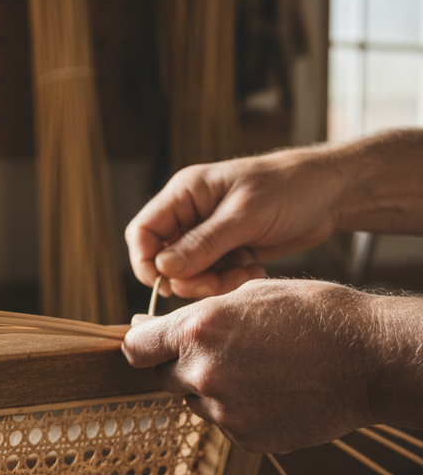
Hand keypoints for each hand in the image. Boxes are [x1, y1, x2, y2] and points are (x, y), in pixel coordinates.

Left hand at [122, 279, 390, 453]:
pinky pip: (224, 423)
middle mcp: (203, 374)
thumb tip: (144, 326)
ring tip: (256, 369)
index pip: (135, 348)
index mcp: (196, 332)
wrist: (370, 359)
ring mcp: (225, 411)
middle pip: (161, 377)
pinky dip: (238, 410)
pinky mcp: (247, 438)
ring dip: (210, 388)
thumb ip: (192, 315)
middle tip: (219, 351)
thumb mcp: (247, 296)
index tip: (148, 344)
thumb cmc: (313, 316)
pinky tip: (272, 391)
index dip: (141, 345)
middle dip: (179, 365)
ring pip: (194, 401)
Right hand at [125, 148, 343, 298]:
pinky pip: (214, 277)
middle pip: (164, 258)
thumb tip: (163, 269)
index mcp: (184, 194)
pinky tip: (256, 271)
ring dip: (213, 282)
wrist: (332, 192)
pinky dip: (231, 282)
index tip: (166, 285)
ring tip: (246, 274)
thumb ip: (203, 243)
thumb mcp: (245, 216)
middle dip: (188, 277)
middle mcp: (190, 215)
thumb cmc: (288, 189)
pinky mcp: (228, 251)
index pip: (142, 232)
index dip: (145, 262)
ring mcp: (208, 234)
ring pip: (189, 273)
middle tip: (218, 282)